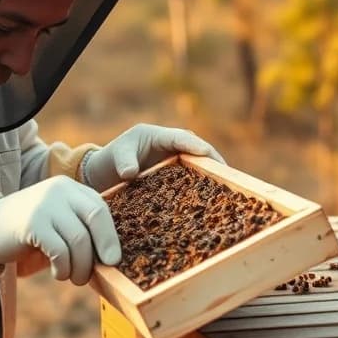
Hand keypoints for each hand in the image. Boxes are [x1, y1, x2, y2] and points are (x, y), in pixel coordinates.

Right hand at [0, 176, 120, 284]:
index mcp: (70, 187)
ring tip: (74, 277)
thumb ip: (80, 229)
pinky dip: (63, 268)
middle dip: (103, 248)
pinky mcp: (32, 223)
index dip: (110, 236)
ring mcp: (45, 204)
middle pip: (96, 218)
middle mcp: (60, 189)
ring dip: (80, 266)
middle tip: (101, 271)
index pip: (100, 208)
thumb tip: (110, 258)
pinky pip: (60, 250)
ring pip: (79, 239)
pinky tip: (58, 274)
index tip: (113, 260)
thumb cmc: (29, 231)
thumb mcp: (58, 222)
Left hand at [83, 123, 225, 191]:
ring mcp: (177, 160)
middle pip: (198, 150)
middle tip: (228, 175)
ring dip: (213, 174)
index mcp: (158, 135)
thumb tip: (130, 173)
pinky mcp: (178, 174)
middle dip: (213, 161)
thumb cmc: (112, 158)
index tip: (205, 153)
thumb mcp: (116, 157)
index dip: (194, 145)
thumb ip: (124, 162)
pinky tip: (213, 201)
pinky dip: (204, 186)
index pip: (181, 138)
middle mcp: (173, 146)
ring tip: (229, 189)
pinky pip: (194, 178)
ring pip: (200, 165)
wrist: (107, 170)